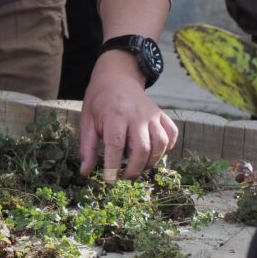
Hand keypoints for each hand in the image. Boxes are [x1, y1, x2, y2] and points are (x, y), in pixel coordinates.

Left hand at [79, 50, 178, 181]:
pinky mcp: (161, 115)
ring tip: (139, 168)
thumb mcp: (87, 121)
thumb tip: (85, 172)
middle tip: (125, 178)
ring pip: (160, 144)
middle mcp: (136, 115)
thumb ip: (87, 147)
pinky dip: (167, 148)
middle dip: (134, 169)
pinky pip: (171, 134)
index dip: (113, 166)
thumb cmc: (99, 100)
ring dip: (151, 162)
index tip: (110, 181)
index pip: (115, 145)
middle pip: (142, 148)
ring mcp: (152, 115)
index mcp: (115, 115)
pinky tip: (154, 154)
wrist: (117, 76)